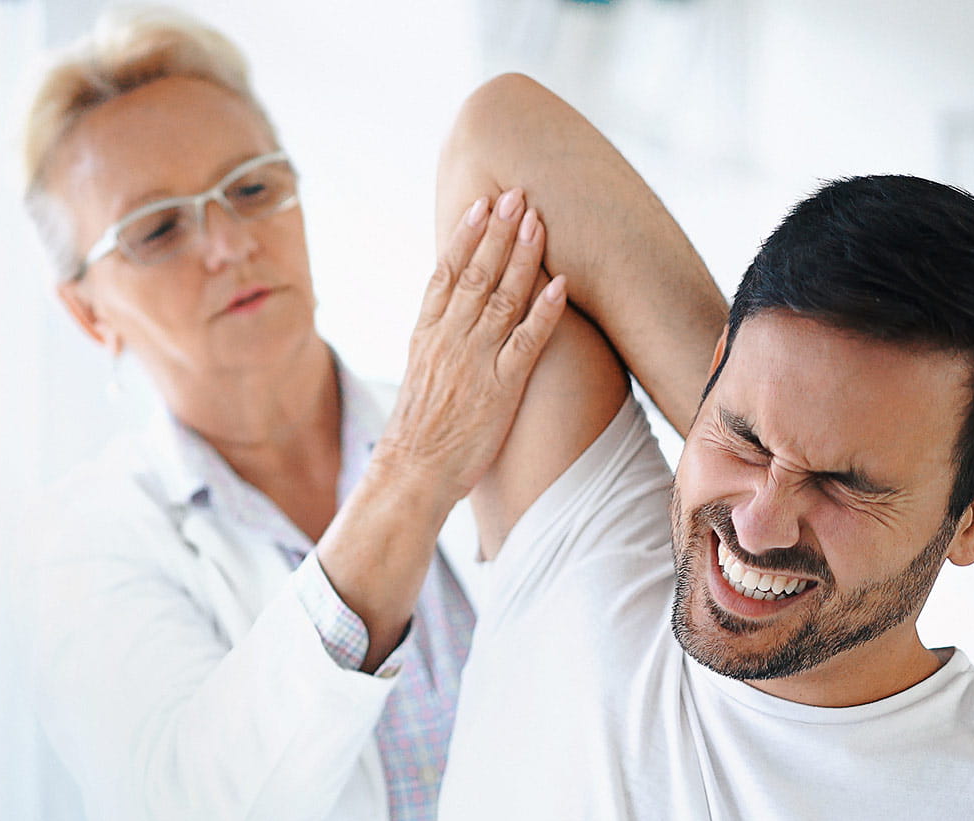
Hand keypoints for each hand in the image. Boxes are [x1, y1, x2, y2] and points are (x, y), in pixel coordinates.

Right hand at [374, 188, 567, 504]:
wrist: (411, 473)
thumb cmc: (418, 431)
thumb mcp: (419, 374)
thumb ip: (437, 340)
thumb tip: (453, 313)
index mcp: (426, 334)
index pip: (445, 272)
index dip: (464, 235)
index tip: (480, 204)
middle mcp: (449, 340)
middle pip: (475, 273)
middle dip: (498, 232)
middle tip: (516, 194)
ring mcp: (474, 361)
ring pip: (501, 297)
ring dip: (523, 257)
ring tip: (538, 221)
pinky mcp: (500, 388)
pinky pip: (526, 341)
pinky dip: (544, 310)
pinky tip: (561, 284)